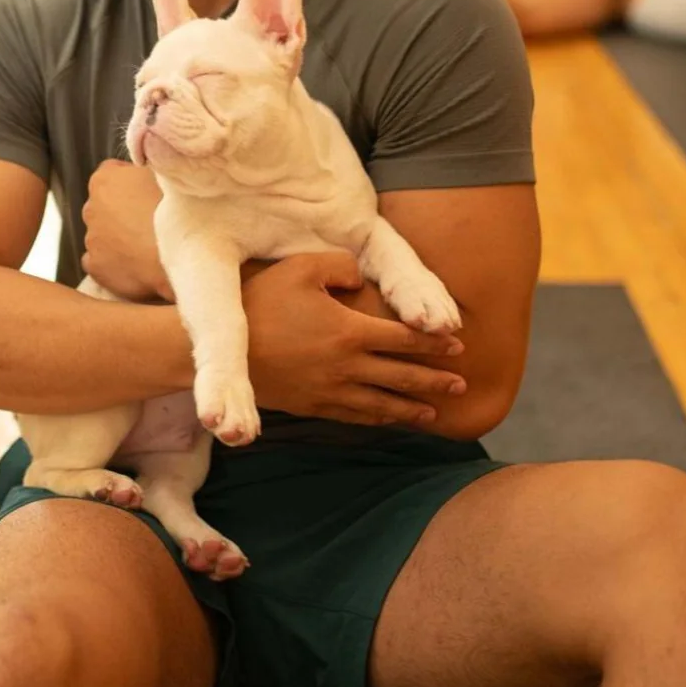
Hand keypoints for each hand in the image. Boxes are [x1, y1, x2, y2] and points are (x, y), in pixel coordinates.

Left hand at [80, 160, 172, 301]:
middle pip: (105, 205)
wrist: (181, 252)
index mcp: (104, 180)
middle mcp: (91, 208)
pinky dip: (114, 262)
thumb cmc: (175, 209)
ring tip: (147, 245)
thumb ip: (149, 167)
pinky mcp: (96, 267)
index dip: (132, 180)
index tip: (149, 189)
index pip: (112, 172)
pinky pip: (101, 261)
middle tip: (150, 219)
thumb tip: (148, 168)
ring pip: (103, 234)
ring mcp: (91, 239)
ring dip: (119, 237)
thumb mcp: (165, 173)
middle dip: (123, 210)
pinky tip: (135, 263)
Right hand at [242, 252, 466, 427]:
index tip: (458, 345)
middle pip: (401, 376)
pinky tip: (389, 420)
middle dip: (435, 380)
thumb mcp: (301, 268)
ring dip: (412, 409)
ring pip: (382, 404)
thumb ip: (341, 266)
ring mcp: (330, 391)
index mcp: (349, 331)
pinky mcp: (312, 406)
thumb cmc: (261, 302)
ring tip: (435, 414)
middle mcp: (346, 366)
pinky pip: (355, 416)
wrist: (223, 350)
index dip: (433, 342)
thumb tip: (362, 278)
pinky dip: (378, 419)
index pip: (403, 338)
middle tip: (462, 385)